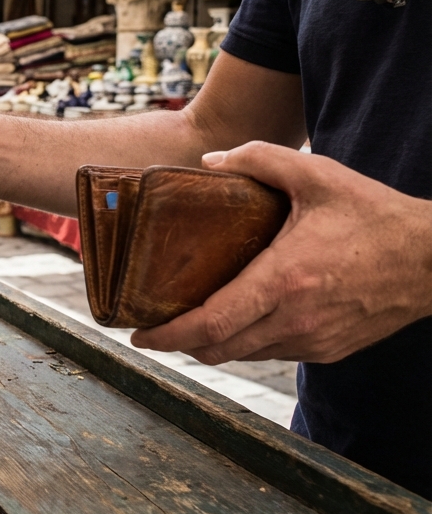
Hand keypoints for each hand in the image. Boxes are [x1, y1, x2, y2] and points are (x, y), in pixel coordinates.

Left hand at [132, 142, 431, 363]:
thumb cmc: (376, 216)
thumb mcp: (317, 174)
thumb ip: (260, 159)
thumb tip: (210, 160)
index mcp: (284, 281)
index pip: (210, 323)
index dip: (168, 336)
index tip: (138, 336)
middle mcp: (295, 320)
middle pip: (218, 348)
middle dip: (180, 343)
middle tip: (153, 329)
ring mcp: (314, 341)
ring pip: (245, 354)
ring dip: (214, 343)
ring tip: (190, 322)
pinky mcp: (331, 350)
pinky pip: (274, 353)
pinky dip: (249, 342)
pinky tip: (240, 319)